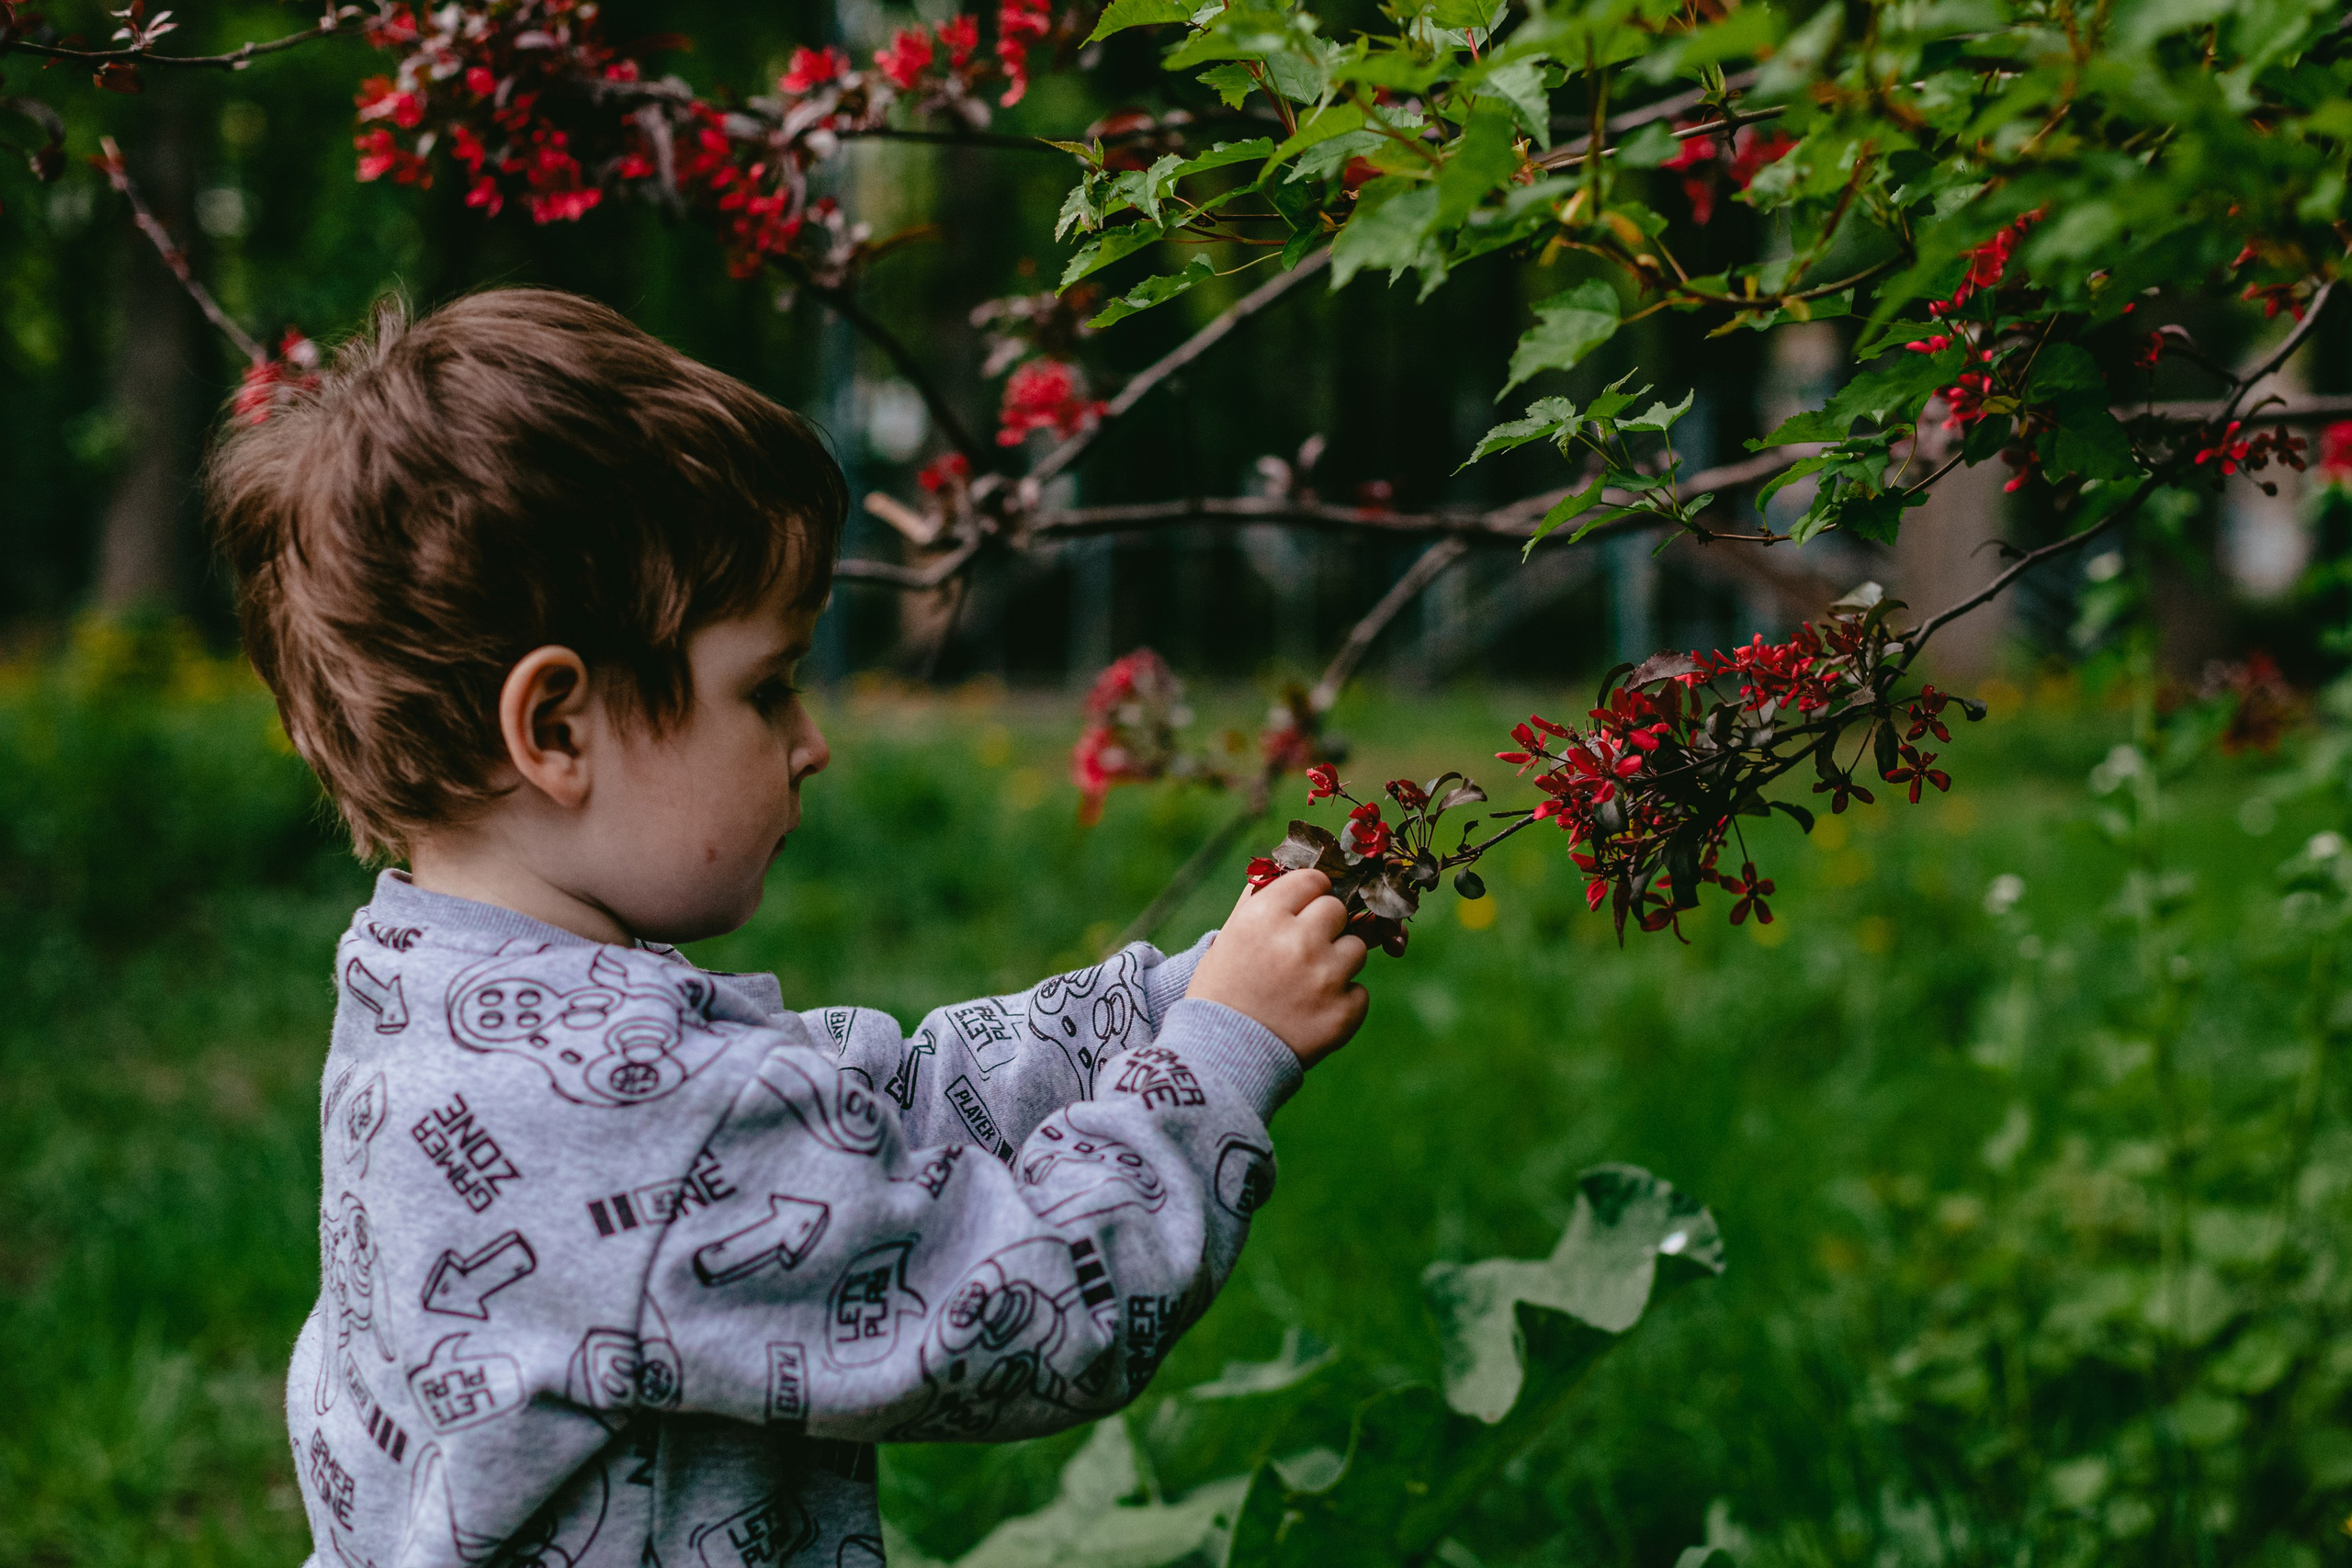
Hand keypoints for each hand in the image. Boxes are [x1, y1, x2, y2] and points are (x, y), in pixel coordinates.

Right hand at [1184, 869, 1368, 1067]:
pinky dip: (1342, 1003)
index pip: (1313, 880)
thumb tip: (1287, 871)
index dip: (1311, 893)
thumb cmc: (1221, 993)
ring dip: (1338, 963)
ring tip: (1307, 986)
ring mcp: (1325, 978)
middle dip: (1325, 927)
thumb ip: (1259, 901)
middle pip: (1337, 911)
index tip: (1306, 907)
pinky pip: (1359, 993)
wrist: (1220, 1059)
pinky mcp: (1343, 1014)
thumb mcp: (1229, 938)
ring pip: (1356, 949)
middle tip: (1304, 950)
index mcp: (1266, 916)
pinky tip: (1312, 1014)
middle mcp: (1299, 941)